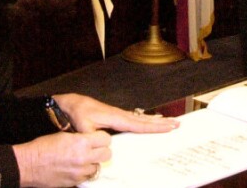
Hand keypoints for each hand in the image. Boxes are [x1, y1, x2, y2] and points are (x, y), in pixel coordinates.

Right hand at [13, 130, 110, 187]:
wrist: (30, 165)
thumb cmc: (43, 147)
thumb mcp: (64, 135)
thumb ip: (81, 137)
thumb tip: (91, 139)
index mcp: (81, 142)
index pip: (106, 139)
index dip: (102, 138)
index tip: (98, 138)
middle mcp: (84, 157)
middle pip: (107, 154)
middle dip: (102, 150)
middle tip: (95, 148)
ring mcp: (80, 172)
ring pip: (98, 167)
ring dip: (93, 162)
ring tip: (83, 159)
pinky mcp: (75, 182)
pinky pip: (88, 176)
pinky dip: (85, 172)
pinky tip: (76, 167)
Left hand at [53, 93, 179, 133]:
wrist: (70, 103)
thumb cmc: (76, 113)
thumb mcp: (82, 127)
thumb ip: (94, 136)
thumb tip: (104, 143)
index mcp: (115, 117)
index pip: (138, 124)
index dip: (154, 127)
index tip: (168, 127)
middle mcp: (119, 114)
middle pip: (144, 120)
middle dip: (160, 123)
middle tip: (177, 123)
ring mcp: (117, 114)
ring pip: (140, 118)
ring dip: (155, 120)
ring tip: (168, 122)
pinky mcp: (114, 116)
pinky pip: (134, 118)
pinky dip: (145, 119)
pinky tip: (148, 120)